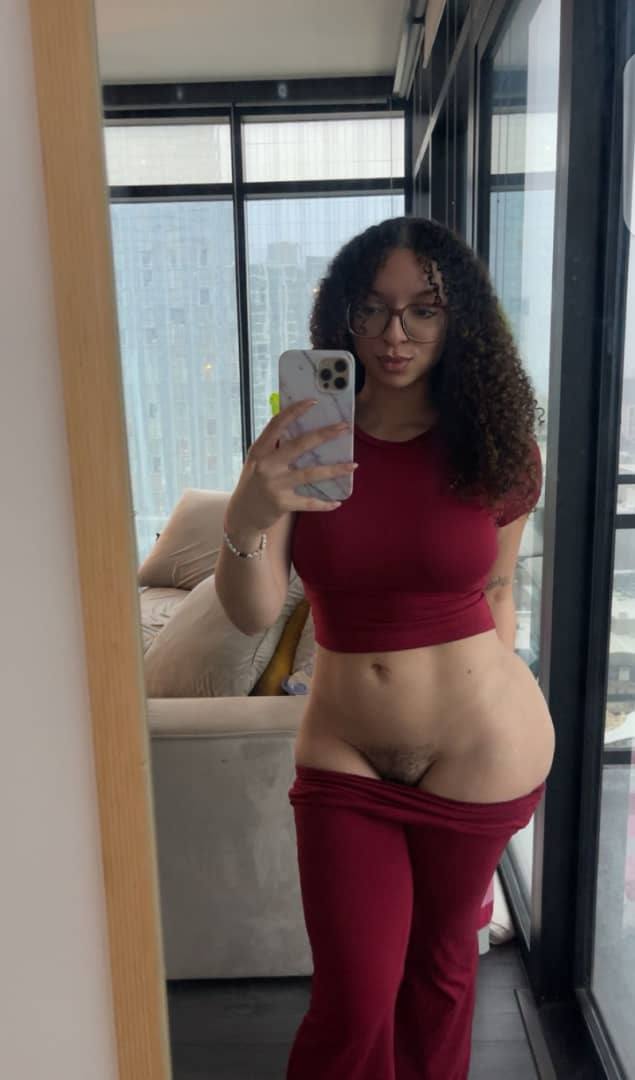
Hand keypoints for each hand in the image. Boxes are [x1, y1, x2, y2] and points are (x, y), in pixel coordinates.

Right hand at [226, 399, 355, 532]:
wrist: (242, 515)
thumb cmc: (253, 484)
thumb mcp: (257, 462)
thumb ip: (273, 448)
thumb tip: (303, 431)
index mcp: (259, 450)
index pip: (277, 424)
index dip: (294, 411)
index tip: (313, 402)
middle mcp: (266, 465)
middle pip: (299, 445)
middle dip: (324, 434)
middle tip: (345, 428)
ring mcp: (275, 484)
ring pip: (310, 473)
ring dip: (335, 470)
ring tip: (353, 465)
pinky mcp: (282, 503)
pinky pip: (309, 502)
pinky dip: (324, 503)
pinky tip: (337, 502)